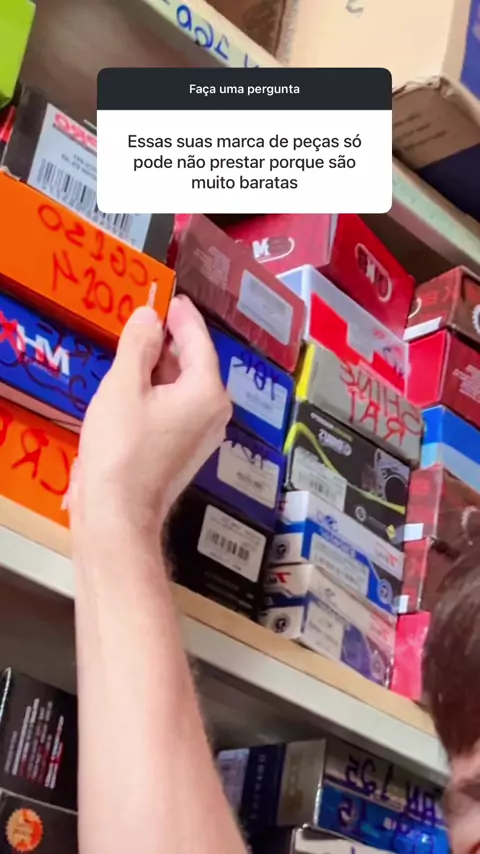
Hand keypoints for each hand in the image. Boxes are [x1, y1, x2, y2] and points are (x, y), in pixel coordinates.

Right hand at [69, 296, 231, 537]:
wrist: (118, 513)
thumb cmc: (121, 447)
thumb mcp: (124, 386)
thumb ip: (139, 345)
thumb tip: (150, 316)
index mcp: (207, 392)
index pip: (199, 340)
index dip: (182, 316)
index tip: (168, 298)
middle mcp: (215, 412)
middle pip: (194, 363)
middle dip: (168, 342)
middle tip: (142, 323)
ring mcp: (203, 435)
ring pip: (184, 387)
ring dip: (161, 368)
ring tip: (133, 351)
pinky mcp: (186, 451)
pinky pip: (177, 408)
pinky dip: (159, 393)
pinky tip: (134, 388)